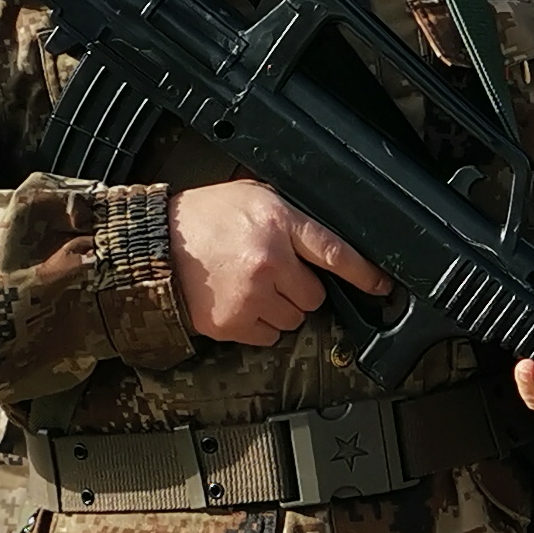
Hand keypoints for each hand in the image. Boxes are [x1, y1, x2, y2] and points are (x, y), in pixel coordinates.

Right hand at [170, 180, 389, 344]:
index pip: (336, 252)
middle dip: (300, 288)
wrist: (152, 246)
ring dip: (279, 308)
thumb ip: (289, 216)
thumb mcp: (253, 196)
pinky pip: (267, 337)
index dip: (364, 273)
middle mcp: (269, 261)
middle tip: (272, 274)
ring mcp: (251, 295)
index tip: (381, 287)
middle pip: (314, 295)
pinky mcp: (232, 323)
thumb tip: (321, 237)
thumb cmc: (202, 218)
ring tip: (250, 286)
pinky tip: (239, 302)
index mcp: (278, 223)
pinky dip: (257, 325)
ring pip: (293, 320)